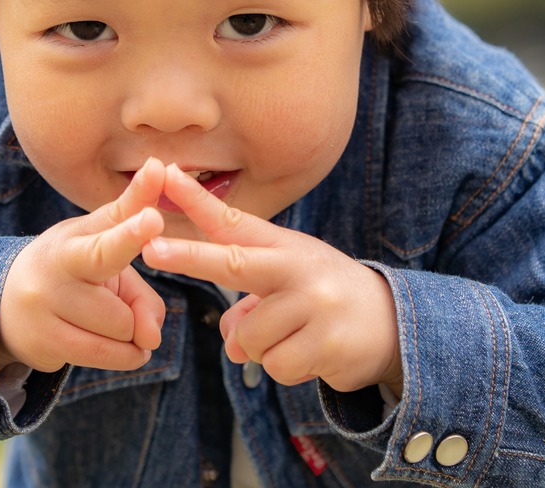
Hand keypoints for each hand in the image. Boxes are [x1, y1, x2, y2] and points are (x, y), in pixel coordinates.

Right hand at [0, 158, 167, 372]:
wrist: (5, 299)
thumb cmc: (73, 270)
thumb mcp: (103, 249)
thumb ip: (144, 288)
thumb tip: (152, 339)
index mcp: (75, 242)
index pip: (107, 242)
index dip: (132, 233)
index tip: (153, 218)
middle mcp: (53, 273)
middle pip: (123, 310)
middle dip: (134, 312)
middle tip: (118, 303)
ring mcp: (42, 309)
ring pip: (119, 333)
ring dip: (130, 336)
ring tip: (114, 323)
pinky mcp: (41, 343)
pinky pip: (103, 356)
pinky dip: (124, 355)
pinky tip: (117, 346)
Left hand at [141, 165, 402, 394]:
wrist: (394, 324)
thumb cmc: (325, 299)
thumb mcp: (289, 289)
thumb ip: (250, 306)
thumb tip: (232, 342)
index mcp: (284, 247)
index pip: (233, 222)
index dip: (196, 201)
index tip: (163, 176)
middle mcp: (299, 268)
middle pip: (232, 263)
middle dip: (188, 257)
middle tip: (150, 250)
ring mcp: (315, 304)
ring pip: (249, 337)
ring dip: (262, 348)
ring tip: (296, 336)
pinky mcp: (327, 342)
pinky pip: (274, 366)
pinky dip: (284, 368)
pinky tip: (311, 353)